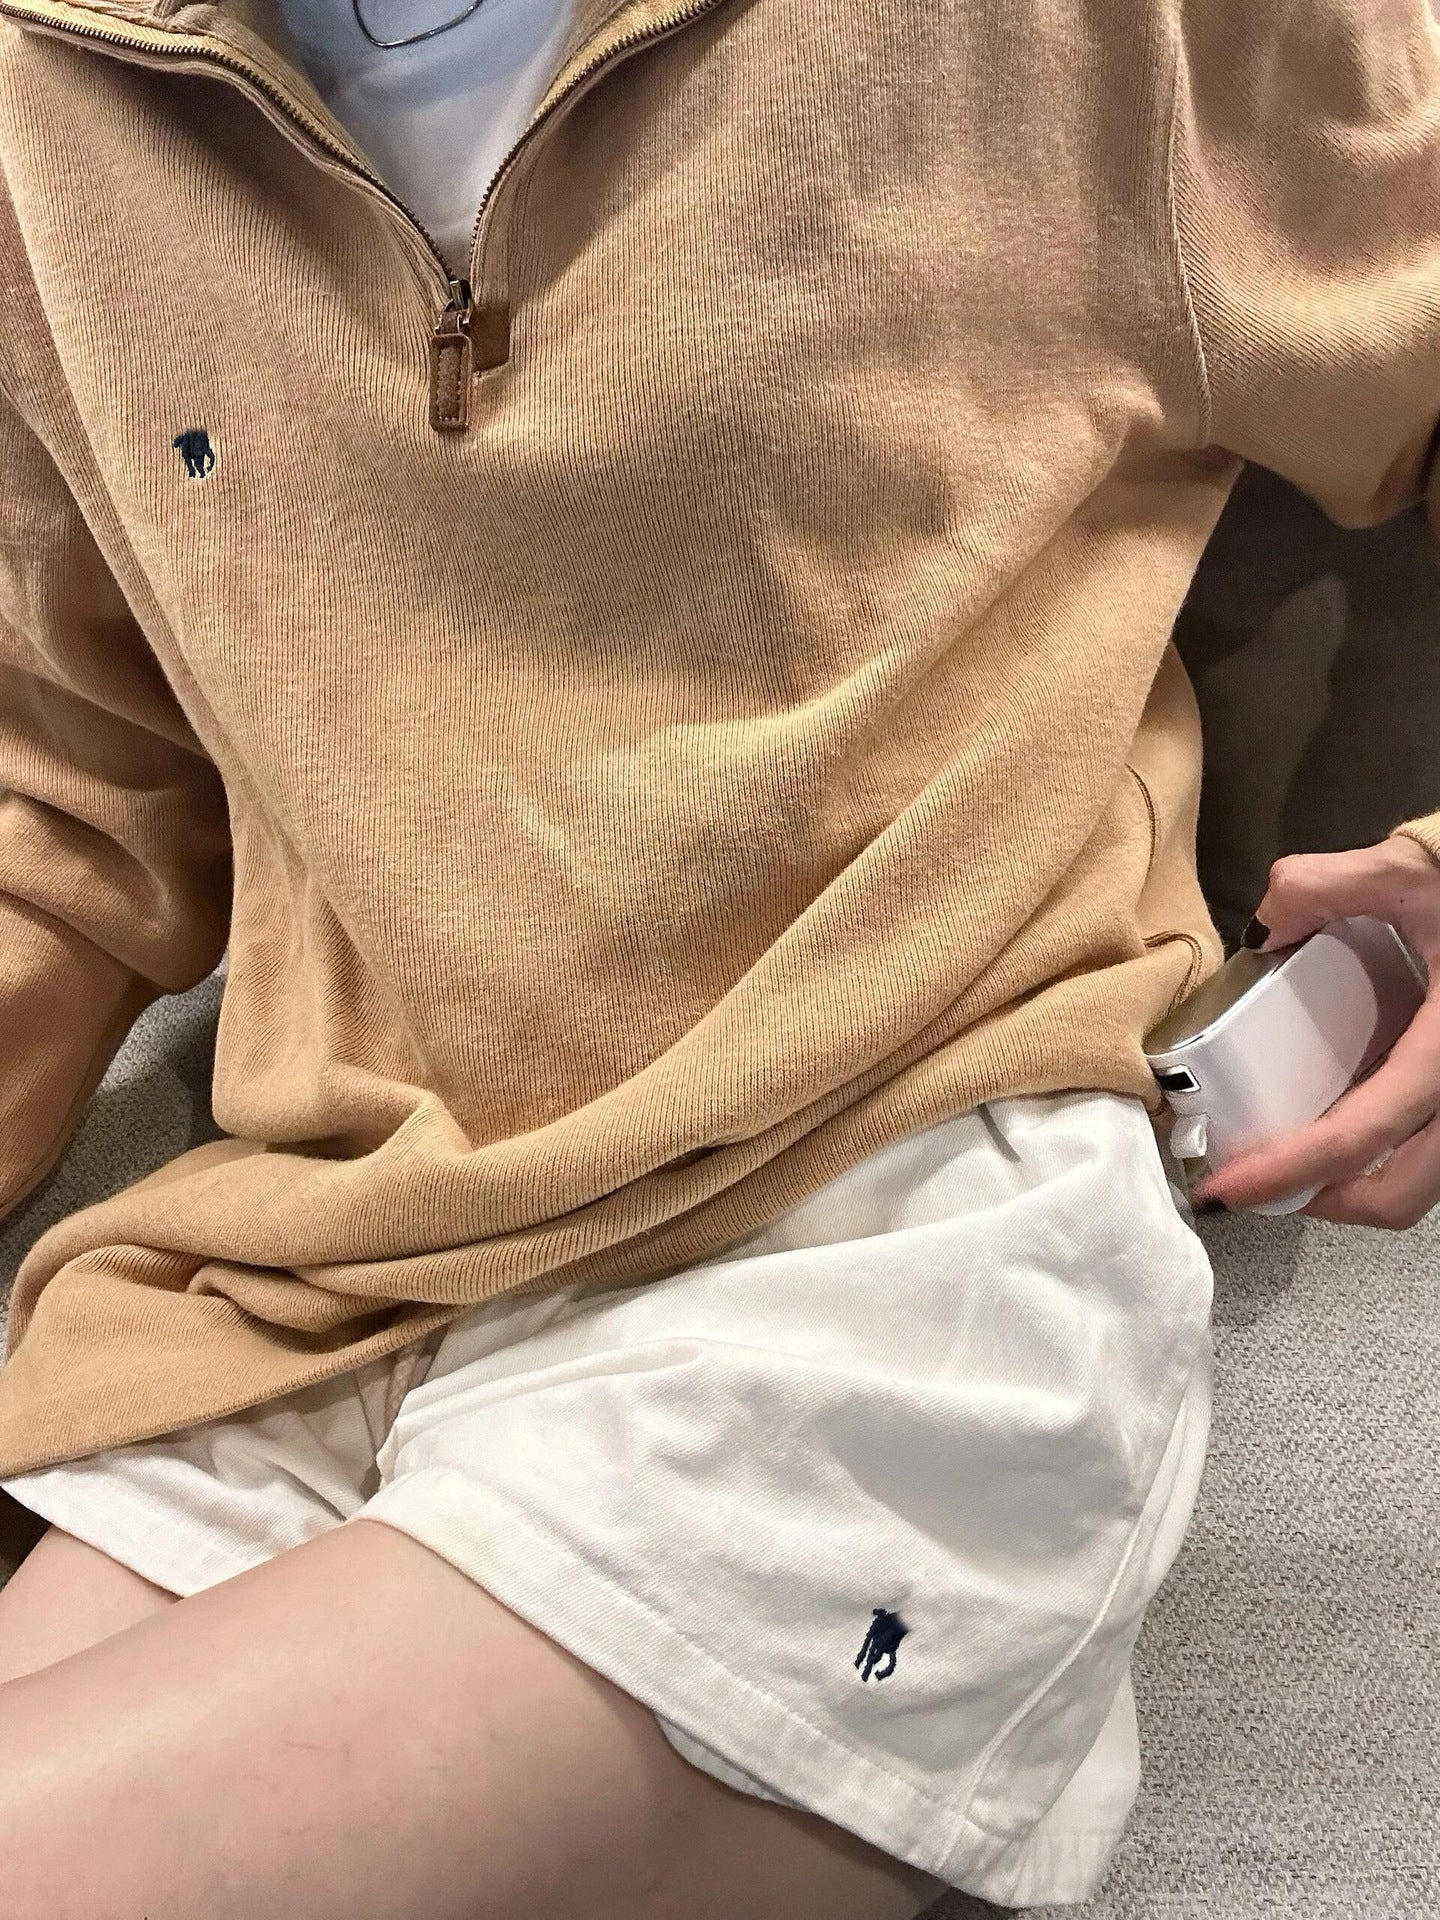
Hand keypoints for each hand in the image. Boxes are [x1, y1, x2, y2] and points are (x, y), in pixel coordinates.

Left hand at [1188, 835, 1439, 1227]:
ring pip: (1424, 1184)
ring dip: (1360, 1185)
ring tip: (1299, 1156)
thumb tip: (1260, 932)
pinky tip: (1352, 1116)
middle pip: (1400, 1195)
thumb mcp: (1406, 871)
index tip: (1227, 1186)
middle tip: (1260, 1182)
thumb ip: (1318, 887)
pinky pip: (1436, 1151)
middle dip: (1323, 1200)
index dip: (1287, 1171)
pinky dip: (1390, 1155)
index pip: (1360, 1136)